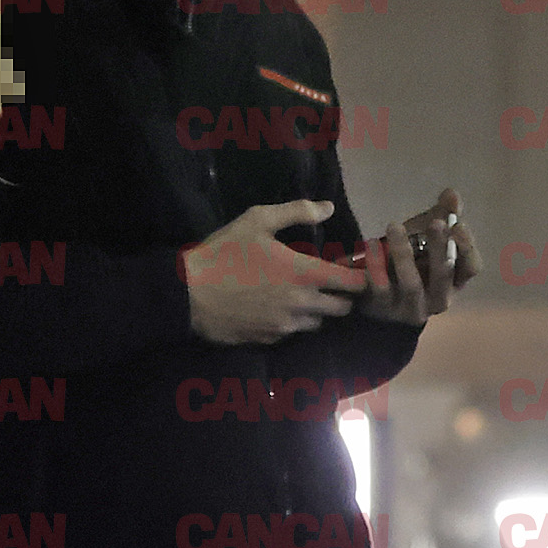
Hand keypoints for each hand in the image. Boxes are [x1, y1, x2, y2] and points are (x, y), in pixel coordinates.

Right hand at [183, 200, 367, 344]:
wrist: (188, 294)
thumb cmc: (224, 253)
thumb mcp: (256, 220)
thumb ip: (296, 212)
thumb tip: (328, 208)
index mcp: (305, 273)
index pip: (354, 283)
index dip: (359, 276)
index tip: (351, 268)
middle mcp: (303, 304)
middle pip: (343, 308)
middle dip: (341, 296)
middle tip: (327, 282)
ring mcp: (286, 326)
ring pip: (318, 323)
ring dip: (316, 311)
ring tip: (299, 295)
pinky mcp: (270, 340)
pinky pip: (293, 332)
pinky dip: (292, 322)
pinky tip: (275, 307)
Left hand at [359, 187, 481, 323]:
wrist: (375, 294)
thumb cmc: (411, 261)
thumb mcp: (427, 237)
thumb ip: (442, 215)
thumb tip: (452, 194)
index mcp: (455, 280)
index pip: (471, 267)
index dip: (467, 247)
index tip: (458, 224)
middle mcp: (438, 298)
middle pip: (443, 274)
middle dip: (440, 247)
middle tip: (436, 223)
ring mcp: (411, 307)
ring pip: (412, 284)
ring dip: (404, 254)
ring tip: (394, 226)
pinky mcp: (384, 310)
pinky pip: (381, 289)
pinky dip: (376, 266)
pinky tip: (373, 244)